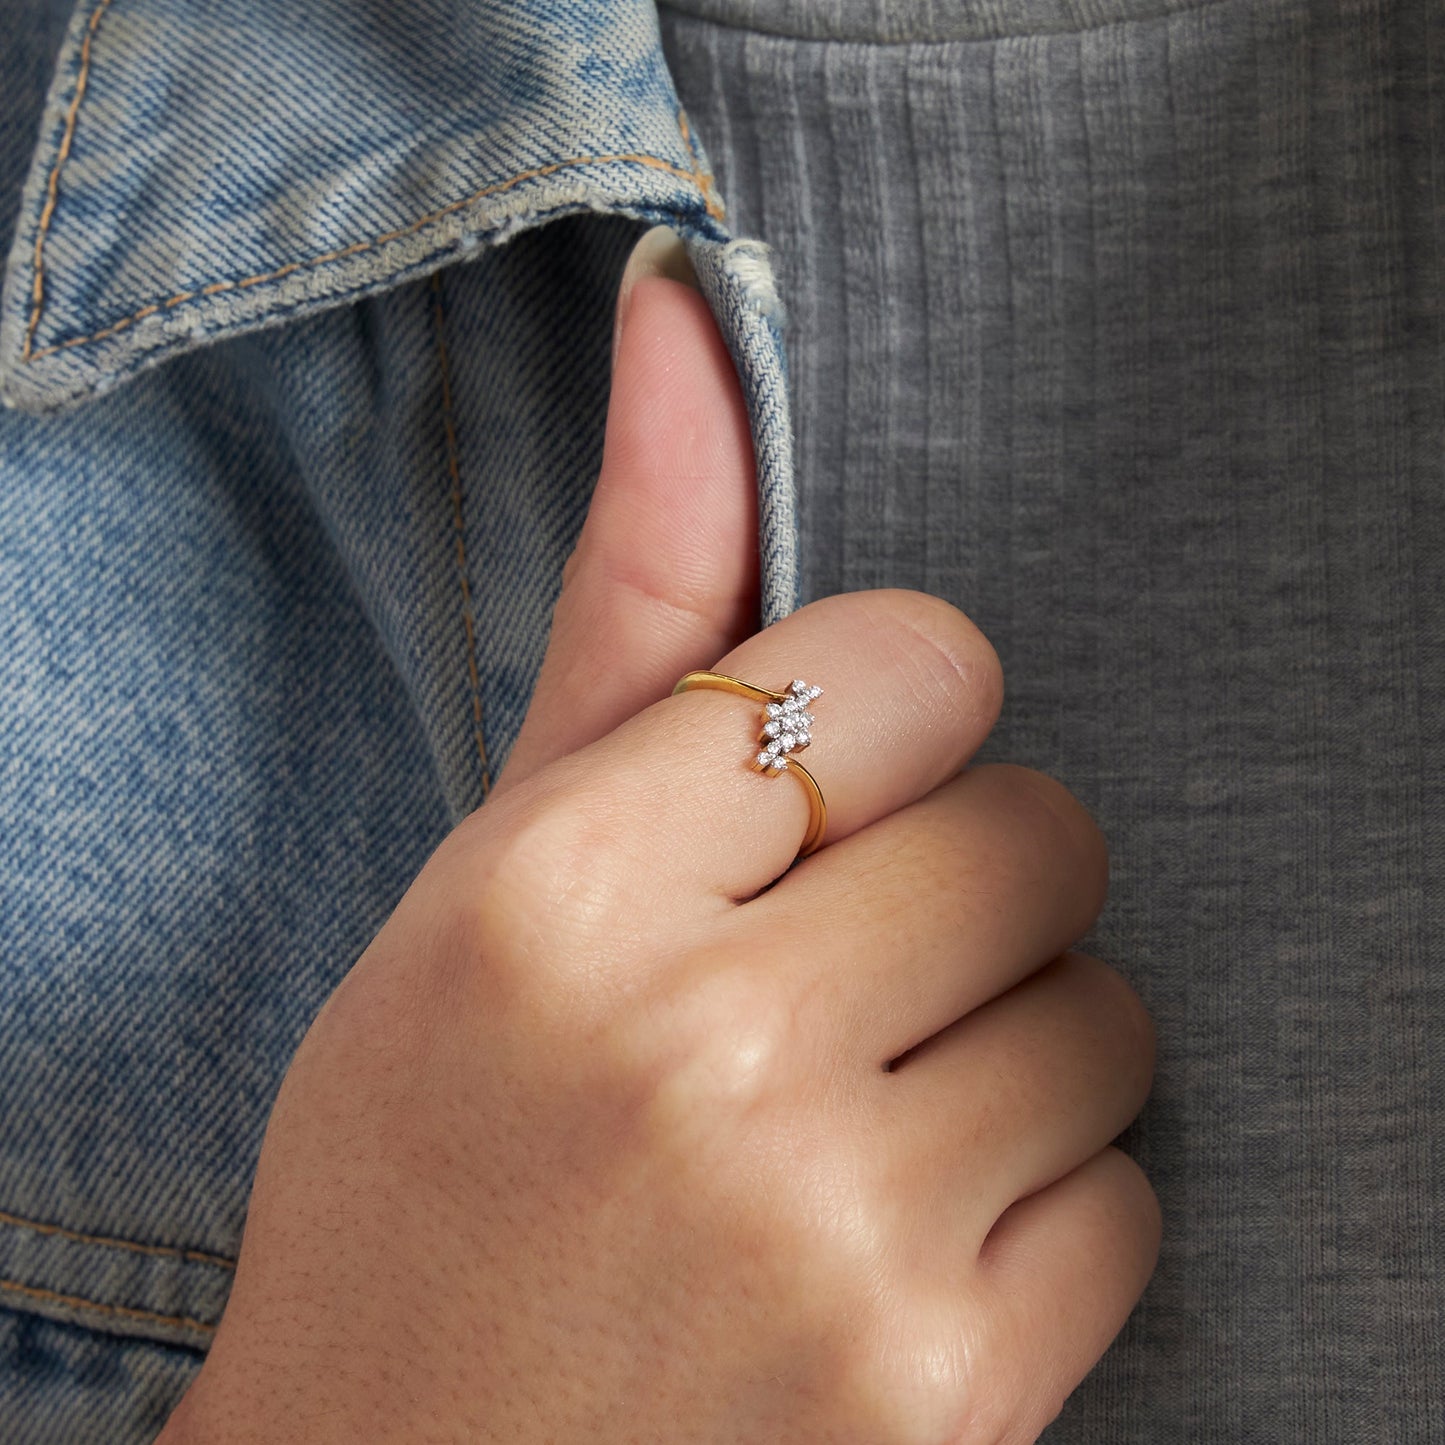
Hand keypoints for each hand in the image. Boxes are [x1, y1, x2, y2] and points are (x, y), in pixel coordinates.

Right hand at [159, 229, 1158, 1444]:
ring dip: (1009, 1044)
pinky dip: (1044, 1204)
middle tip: (834, 978)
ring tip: (858, 1120)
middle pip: (1035, 832)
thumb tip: (690, 316)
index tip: (832, 798)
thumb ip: (633, 601)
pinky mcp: (945, 1397)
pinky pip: (1131, 1198)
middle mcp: (698, 1055)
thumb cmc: (438, 1158)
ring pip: (1105, 1012)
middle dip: (961, 885)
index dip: (892, 721)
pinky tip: (899, 1239)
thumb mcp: (491, 874)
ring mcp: (833, 1234)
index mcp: (556, 898)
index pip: (903, 661)